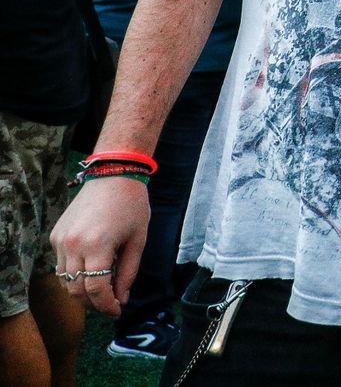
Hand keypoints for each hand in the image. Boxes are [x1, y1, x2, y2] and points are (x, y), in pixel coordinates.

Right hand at [50, 176, 150, 315]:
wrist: (113, 175)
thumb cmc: (132, 206)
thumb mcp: (138, 240)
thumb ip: (128, 273)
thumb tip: (121, 299)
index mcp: (97, 246)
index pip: (95, 290)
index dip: (106, 306)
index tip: (117, 311)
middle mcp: (73, 245)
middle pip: (76, 290)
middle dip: (93, 303)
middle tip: (110, 304)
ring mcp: (60, 240)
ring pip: (65, 280)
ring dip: (81, 291)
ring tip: (102, 290)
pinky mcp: (55, 235)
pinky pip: (61, 264)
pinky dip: (74, 274)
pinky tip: (91, 270)